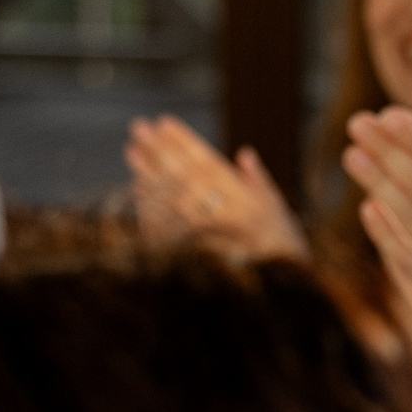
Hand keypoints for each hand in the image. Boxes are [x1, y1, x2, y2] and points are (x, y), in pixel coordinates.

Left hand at [126, 116, 306, 261]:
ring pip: (166, 196)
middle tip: (139, 128)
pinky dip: (148, 204)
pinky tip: (136, 187)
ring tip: (132, 151)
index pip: (206, 162)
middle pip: (181, 175)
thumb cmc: (279, 248)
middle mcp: (220, 214)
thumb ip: (258, 181)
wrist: (274, 290)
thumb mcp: (276, 211)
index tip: (164, 121)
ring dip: (147, 172)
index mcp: (242, 200)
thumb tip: (244, 154)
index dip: (184, 141)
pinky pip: (160, 224)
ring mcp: (200, 236)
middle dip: (158, 149)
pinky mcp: (185, 254)